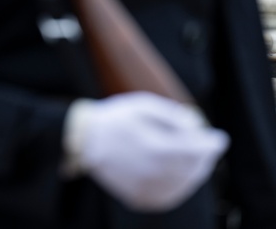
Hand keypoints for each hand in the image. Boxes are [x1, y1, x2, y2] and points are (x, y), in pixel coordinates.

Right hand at [66, 92, 228, 211]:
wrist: (83, 141)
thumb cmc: (115, 119)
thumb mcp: (143, 105)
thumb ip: (173, 116)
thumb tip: (196, 127)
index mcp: (157, 147)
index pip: (198, 150)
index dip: (213, 144)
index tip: (219, 139)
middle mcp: (154, 171)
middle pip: (195, 169)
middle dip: (205, 158)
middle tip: (207, 148)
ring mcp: (147, 187)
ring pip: (185, 185)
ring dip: (194, 172)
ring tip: (192, 159)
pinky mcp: (139, 197)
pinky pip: (169, 196)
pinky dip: (179, 187)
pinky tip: (177, 175)